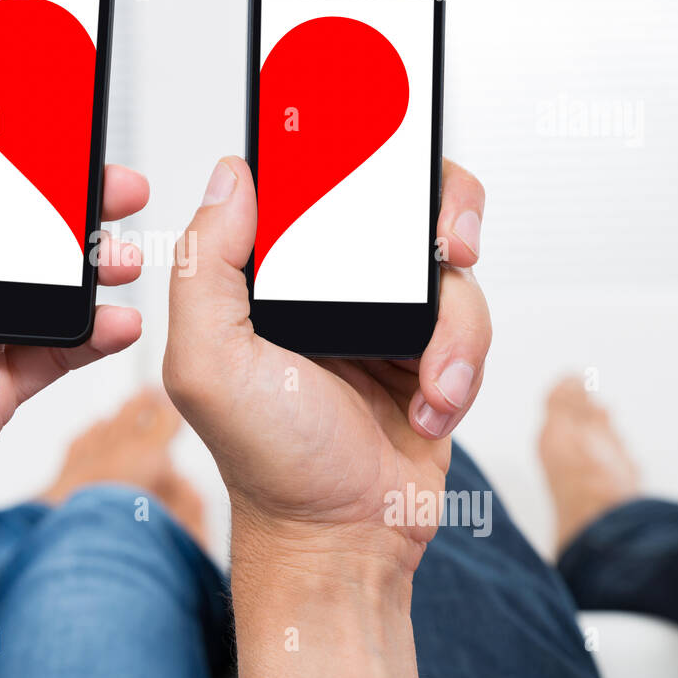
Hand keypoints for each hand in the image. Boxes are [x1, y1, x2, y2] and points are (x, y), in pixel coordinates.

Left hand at [0, 110, 149, 579]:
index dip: (8, 160)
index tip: (54, 132)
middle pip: (17, 232)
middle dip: (72, 207)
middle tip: (117, 188)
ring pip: (48, 288)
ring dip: (93, 267)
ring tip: (125, 257)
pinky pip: (57, 352)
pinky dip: (95, 334)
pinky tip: (119, 321)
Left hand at [163, 155, 488, 651]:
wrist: (343, 540)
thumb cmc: (270, 462)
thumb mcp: (210, 364)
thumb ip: (205, 266)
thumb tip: (232, 175)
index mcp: (265, 276)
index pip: (304, 183)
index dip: (340, 150)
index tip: (377, 138)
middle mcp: (324, 285)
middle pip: (393, 201)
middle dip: (433, 212)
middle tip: (447, 241)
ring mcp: (382, 314)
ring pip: (444, 263)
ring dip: (452, 322)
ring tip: (430, 378)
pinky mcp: (430, 348)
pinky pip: (471, 319)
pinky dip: (462, 362)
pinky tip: (431, 404)